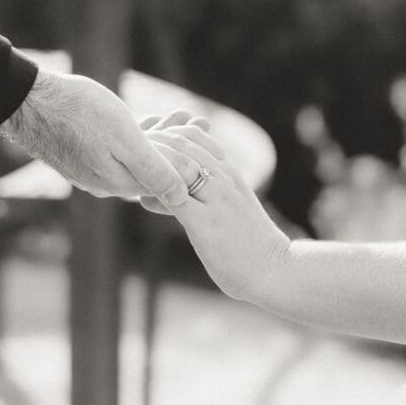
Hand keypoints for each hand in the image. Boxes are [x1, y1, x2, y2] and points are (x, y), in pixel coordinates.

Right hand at [0, 69, 189, 206]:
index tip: (206, 133)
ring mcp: (92, 171)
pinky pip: (119, 150)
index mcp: (120, 183)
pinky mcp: (81, 156)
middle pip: (153, 168)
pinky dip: (138, 135)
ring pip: (137, 157)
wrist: (28, 101)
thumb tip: (181, 197)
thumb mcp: (125, 139)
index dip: (190, 158)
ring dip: (161, 137)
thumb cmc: (78, 113)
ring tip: (181, 114)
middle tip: (199, 119)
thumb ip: (153, 169)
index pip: (166, 180)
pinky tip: (148, 119)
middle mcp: (106, 183)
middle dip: (178, 144)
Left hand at [140, 117, 289, 301]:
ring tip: (130, 176)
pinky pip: (174, 196)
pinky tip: (141, 200)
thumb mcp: (227, 209)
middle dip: (152, 145)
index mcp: (229, 171)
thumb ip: (200, 195)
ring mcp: (216, 198)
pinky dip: (154, 192)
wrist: (276, 270)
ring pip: (177, 163)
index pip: (192, 134)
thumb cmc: (249, 245)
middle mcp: (224, 177)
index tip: (145, 148)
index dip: (165, 135)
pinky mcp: (205, 222)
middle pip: (181, 142)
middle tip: (130, 157)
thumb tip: (160, 193)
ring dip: (151, 165)